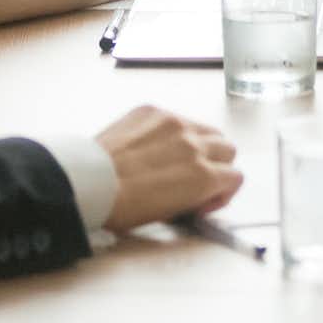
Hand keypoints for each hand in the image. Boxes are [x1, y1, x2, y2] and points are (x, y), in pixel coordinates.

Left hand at [95, 106, 244, 232]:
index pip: (235, 176)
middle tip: (196, 176)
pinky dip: (170, 131)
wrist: (87, 183)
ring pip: (206, 129)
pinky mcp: (153, 110)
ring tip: (175, 159)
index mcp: (203, 176)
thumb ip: (196, 195)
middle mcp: (195, 144)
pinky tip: (150, 146)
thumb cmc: (122, 206)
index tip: (205, 198)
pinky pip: (175, 118)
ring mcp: (174, 122)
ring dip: (199, 143)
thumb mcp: (169, 212)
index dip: (222, 191)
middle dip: (217, 163)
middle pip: (227, 148)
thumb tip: (201, 191)